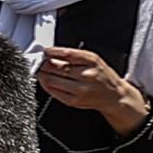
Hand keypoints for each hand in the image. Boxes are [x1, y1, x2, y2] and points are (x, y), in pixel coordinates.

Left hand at [31, 45, 145, 125]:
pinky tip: (45, 82)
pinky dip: (46, 85)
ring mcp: (80, 89)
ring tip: (41, 72)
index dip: (51, 52)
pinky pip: (53, 92)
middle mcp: (86, 74)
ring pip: (52, 80)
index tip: (44, 52)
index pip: (66, 54)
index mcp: (91, 61)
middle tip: (38, 63)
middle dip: (44, 64)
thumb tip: (50, 54)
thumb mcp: (93, 60)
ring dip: (42, 75)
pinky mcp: (74, 101)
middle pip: (56, 67)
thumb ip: (73, 56)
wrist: (114, 95)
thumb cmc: (102, 76)